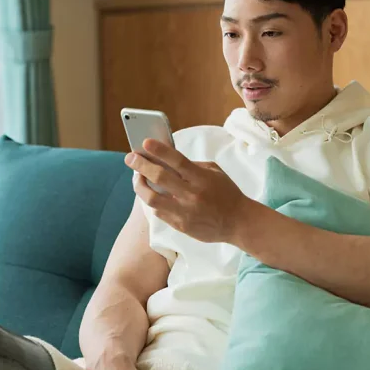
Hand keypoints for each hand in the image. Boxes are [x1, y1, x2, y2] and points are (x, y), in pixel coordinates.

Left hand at [126, 139, 254, 244]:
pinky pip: (158, 212)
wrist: (238, 223)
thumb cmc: (227, 194)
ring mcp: (184, 212)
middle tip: (130, 158)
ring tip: (137, 177)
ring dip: (140, 186)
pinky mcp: (180, 225)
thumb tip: (168, 158)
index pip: (177, 160)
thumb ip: (193, 166)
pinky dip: (152, 201)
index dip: (159, 150)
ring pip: (152, 198)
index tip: (145, 143)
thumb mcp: (215, 173)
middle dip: (141, 165)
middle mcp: (192, 195)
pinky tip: (150, 194)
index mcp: (202, 178)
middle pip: (159, 178)